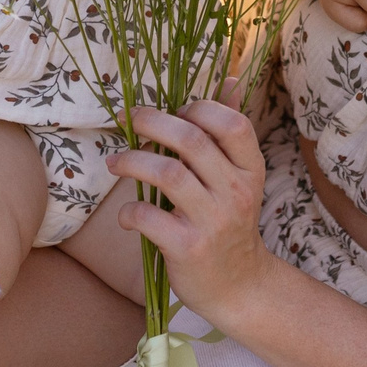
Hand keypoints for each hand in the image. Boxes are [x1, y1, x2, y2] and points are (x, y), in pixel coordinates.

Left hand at [107, 88, 276, 328]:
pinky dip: (129, 212)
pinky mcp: (188, 247)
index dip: (198, 108)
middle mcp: (236, 192)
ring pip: (166, 173)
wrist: (240, 288)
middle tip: (129, 119)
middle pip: (191, 139)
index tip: (174, 113)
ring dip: (132, 161)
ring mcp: (213, 221)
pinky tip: (128, 215)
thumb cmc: (231, 225)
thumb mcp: (240, 178)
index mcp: (250, 170)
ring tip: (116, 163)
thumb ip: (229, 133)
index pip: (232, 123)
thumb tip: (229, 79)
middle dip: (152, 122)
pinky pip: (148, 216)